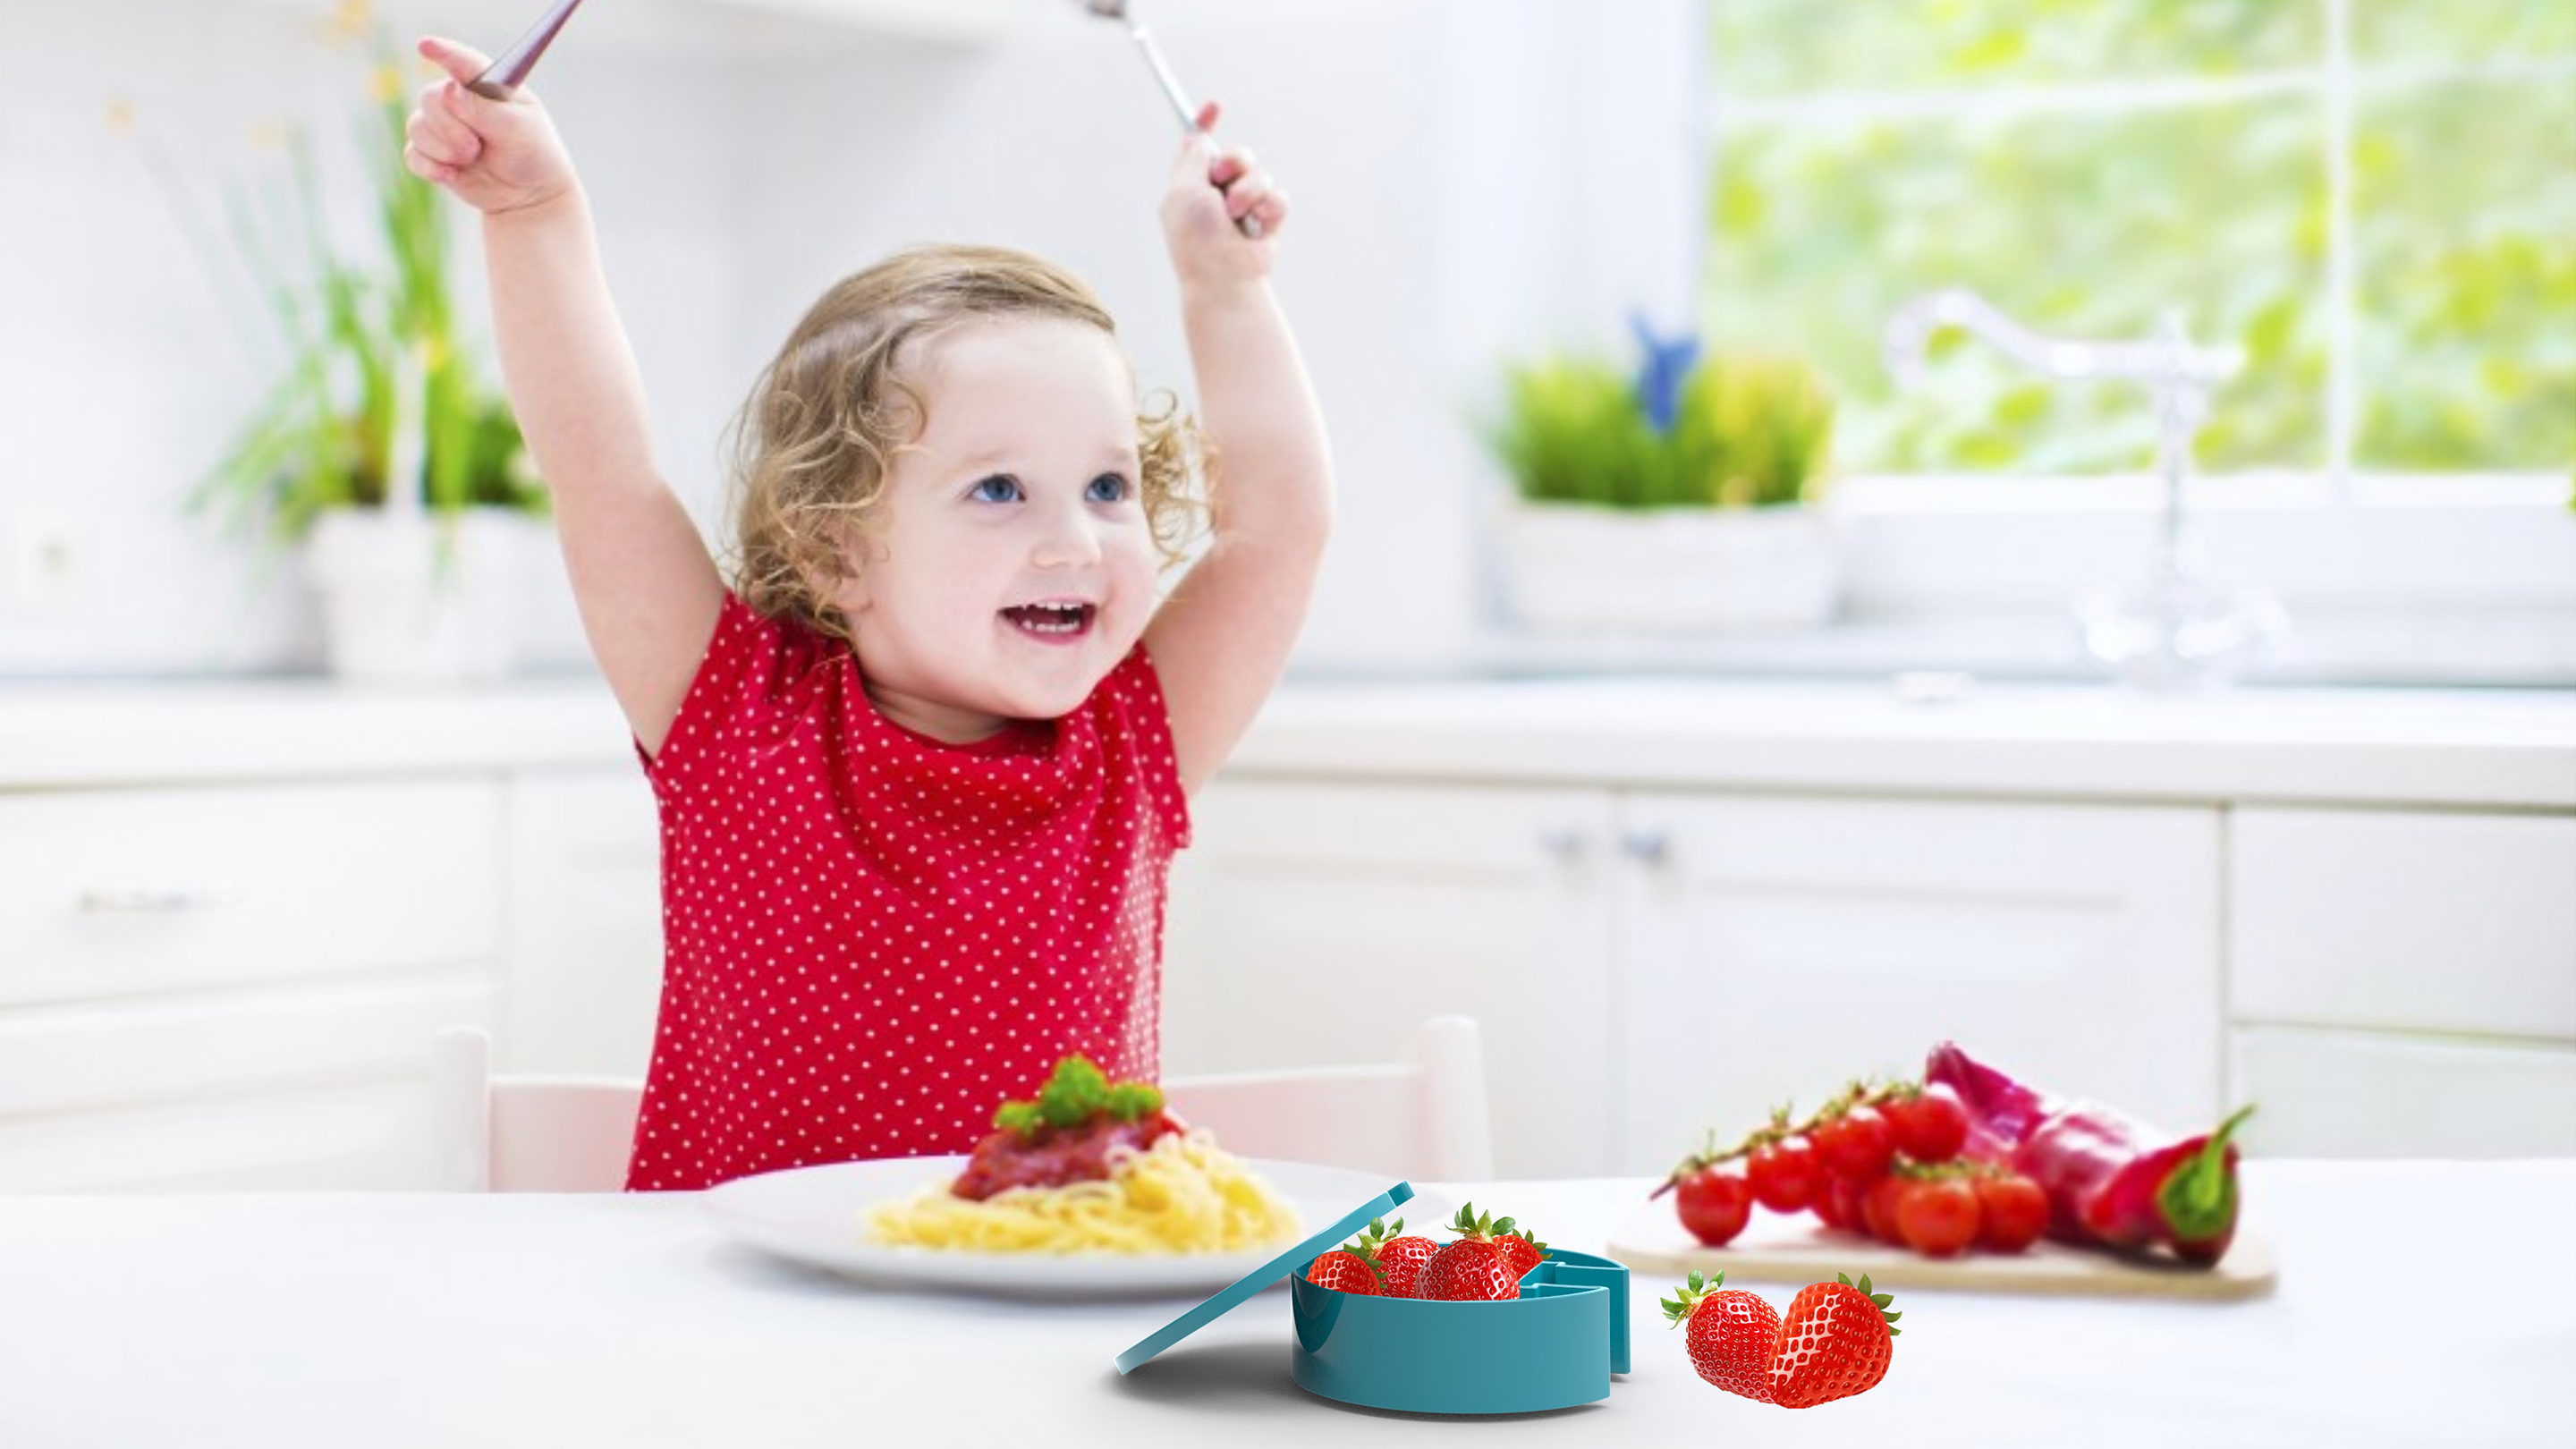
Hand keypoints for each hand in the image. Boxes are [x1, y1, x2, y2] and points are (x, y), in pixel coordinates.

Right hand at [403, 36, 576, 215]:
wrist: (529, 194)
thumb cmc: (531, 153)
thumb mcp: (518, 129)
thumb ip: (484, 110)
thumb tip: (450, 90)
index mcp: (486, 83)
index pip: (462, 61)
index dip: (443, 51)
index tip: (426, 46)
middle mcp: (458, 98)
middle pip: (431, 98)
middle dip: (451, 128)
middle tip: (476, 148)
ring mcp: (442, 124)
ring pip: (417, 126)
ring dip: (444, 149)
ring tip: (472, 159)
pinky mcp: (431, 152)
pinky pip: (413, 154)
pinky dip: (431, 167)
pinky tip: (452, 175)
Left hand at [1160, 102, 1286, 289]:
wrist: (1224, 276)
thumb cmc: (1197, 239)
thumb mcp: (1184, 190)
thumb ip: (1192, 160)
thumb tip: (1197, 137)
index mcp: (1190, 186)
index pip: (1198, 148)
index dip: (1205, 124)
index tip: (1214, 105)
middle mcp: (1217, 194)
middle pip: (1237, 155)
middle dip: (1235, 162)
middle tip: (1223, 178)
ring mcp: (1245, 208)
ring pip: (1261, 174)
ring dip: (1249, 192)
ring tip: (1237, 216)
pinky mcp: (1268, 221)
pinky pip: (1279, 197)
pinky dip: (1268, 210)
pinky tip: (1257, 228)